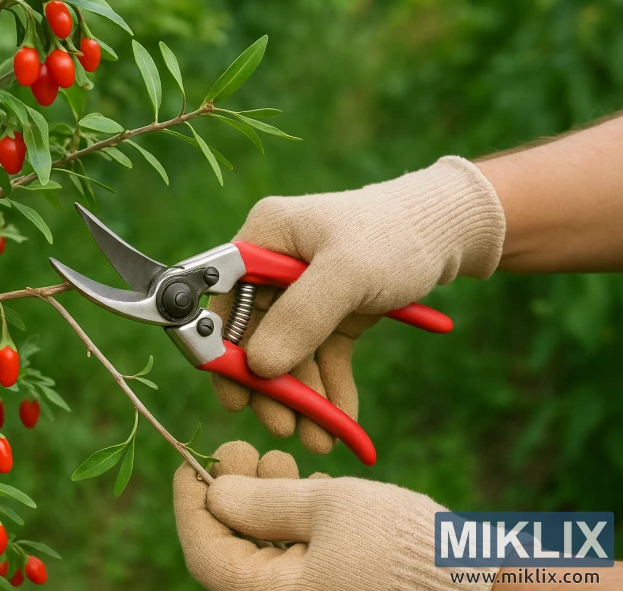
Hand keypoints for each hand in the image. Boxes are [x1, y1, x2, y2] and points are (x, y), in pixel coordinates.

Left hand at [173, 441, 496, 590]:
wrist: (476, 579)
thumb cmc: (403, 546)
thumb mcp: (327, 506)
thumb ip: (262, 500)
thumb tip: (214, 491)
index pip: (204, 552)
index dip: (190, 503)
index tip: (189, 461)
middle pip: (232, 550)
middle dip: (232, 494)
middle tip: (243, 449)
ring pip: (263, 550)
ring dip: (262, 501)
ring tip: (279, 459)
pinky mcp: (336, 589)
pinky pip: (294, 558)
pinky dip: (292, 520)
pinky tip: (309, 486)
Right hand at [209, 156, 505, 452]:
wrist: (448, 231)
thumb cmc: (395, 234)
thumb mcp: (347, 272)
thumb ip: (300, 317)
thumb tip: (258, 367)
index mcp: (264, 238)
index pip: (226, 301)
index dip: (224, 350)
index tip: (233, 396)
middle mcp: (274, 265)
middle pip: (257, 335)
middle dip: (272, 386)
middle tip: (282, 429)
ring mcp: (302, 291)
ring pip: (291, 353)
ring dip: (303, 398)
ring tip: (319, 439)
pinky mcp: (333, 312)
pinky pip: (323, 356)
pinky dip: (330, 389)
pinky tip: (341, 421)